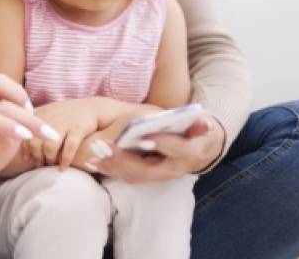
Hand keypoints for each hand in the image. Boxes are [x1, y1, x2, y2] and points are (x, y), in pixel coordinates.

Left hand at [26, 98, 101, 169]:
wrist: (92, 108)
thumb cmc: (67, 115)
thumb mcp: (49, 113)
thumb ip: (35, 123)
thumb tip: (20, 140)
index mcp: (41, 114)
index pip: (26, 133)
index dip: (25, 148)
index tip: (26, 158)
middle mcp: (51, 117)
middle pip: (35, 142)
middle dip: (37, 156)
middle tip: (39, 165)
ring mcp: (65, 123)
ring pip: (50, 146)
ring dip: (49, 159)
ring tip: (51, 166)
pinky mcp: (78, 128)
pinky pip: (69, 148)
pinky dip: (65, 160)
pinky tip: (63, 168)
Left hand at [89, 113, 225, 182]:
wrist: (201, 149)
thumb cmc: (199, 131)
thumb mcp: (204, 124)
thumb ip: (201, 124)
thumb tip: (204, 124)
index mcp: (189, 154)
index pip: (177, 150)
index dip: (162, 144)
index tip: (145, 136)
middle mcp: (173, 169)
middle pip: (147, 170)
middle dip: (125, 160)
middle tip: (107, 147)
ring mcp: (160, 175)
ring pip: (135, 176)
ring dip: (113, 166)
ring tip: (95, 156)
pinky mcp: (149, 176)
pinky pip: (128, 176)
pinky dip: (111, 168)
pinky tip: (94, 161)